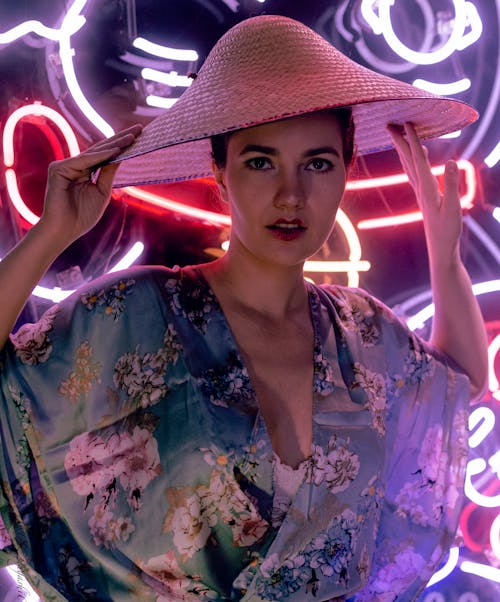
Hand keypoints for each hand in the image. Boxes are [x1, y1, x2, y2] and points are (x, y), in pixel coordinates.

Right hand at [40, 124, 142, 246]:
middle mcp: (75, 166)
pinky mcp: (58, 169)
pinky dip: (101, 156)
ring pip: (94, 153)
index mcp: (85, 172)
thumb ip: (108, 174)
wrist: (64, 230)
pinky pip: (84, 161)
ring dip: (115, 144)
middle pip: (101, 149)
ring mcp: (65, 166)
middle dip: (121, 139)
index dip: (121, 146)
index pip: (105, 156)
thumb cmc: (82, 216)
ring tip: (133, 137)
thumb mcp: (102, 192)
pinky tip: (116, 151)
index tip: (138, 137)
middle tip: (139, 128)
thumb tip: (120, 155)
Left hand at [387, 122, 461, 266]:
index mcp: (427, 188)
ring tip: (400, 135)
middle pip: (408, 160)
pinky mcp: (426, 196)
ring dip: (404, 149)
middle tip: (389, 124)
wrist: (441, 249)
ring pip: (410, 165)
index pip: (418, 159)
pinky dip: (416, 160)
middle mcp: (421, 188)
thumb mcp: (453, 208)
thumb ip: (452, 184)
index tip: (405, 124)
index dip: (412, 141)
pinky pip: (418, 173)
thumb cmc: (447, 231)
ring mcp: (422, 192)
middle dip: (399, 141)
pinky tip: (421, 155)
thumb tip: (452, 161)